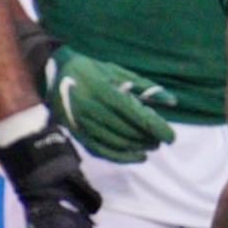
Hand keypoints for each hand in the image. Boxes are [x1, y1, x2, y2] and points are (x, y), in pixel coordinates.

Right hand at [46, 47, 176, 164]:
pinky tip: (137, 156)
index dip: (155, 127)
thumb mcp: (117, 71)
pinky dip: (122, 157)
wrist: (54, 74)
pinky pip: (102, 151)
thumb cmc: (91, 70)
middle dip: (148, 138)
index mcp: (102, 89)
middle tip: (161, 140)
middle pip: (127, 130)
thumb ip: (146, 87)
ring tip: (151, 146)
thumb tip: (173, 102)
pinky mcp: (76, 133)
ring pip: (116, 142)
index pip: (134, 114)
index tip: (171, 137)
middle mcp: (90, 107)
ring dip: (138, 148)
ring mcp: (81, 122)